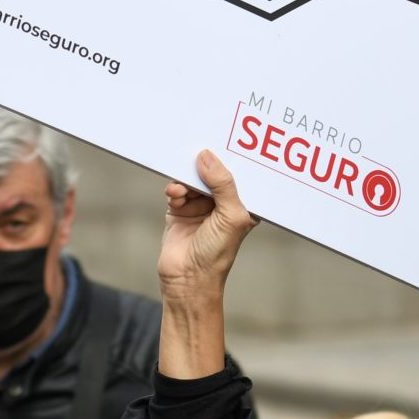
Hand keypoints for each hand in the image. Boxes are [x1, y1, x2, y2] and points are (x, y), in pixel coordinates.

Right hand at [158, 150, 255, 303]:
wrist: (187, 278)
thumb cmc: (217, 253)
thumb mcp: (230, 215)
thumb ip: (223, 184)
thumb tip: (207, 157)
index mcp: (243, 204)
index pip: (242, 175)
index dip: (235, 159)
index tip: (226, 140)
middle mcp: (223, 203)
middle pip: (214, 173)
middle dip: (205, 165)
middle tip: (196, 152)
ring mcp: (200, 206)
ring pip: (193, 179)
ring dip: (186, 181)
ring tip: (182, 190)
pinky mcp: (179, 209)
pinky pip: (177, 189)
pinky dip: (175, 190)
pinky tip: (175, 197)